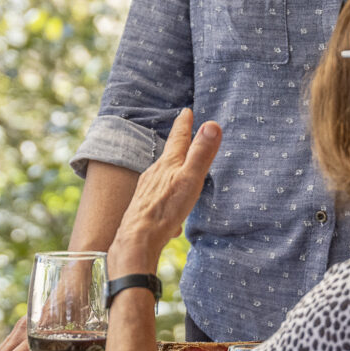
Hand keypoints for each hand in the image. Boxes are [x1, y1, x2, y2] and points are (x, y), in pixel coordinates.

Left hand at [107, 109, 220, 275]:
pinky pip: (160, 196)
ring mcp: (147, 190)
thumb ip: (201, 154)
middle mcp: (154, 174)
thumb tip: (212, 125)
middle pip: (168, 155)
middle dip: (177, 143)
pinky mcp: (144, 207)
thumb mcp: (189, 180)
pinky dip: (168, 195)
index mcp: (167, 164)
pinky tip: (171, 207)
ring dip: (171, 168)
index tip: (186, 111)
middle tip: (182, 132)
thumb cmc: (165, 210)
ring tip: (177, 166)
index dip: (184, 124)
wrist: (137, 239)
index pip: (178, 138)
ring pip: (162, 175)